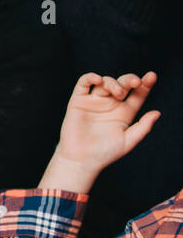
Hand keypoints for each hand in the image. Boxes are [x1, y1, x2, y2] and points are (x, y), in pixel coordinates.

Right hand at [47, 71, 159, 188]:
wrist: (81, 160)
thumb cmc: (105, 153)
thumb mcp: (128, 141)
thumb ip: (143, 127)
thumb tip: (157, 113)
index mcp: (125, 112)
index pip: (138, 94)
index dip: (145, 84)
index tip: (152, 77)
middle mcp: (111, 104)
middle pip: (123, 84)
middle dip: (130, 80)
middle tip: (135, 83)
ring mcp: (95, 100)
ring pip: (105, 82)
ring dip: (113, 83)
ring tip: (118, 93)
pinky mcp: (78, 100)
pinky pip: (84, 83)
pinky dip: (90, 78)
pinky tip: (98, 80)